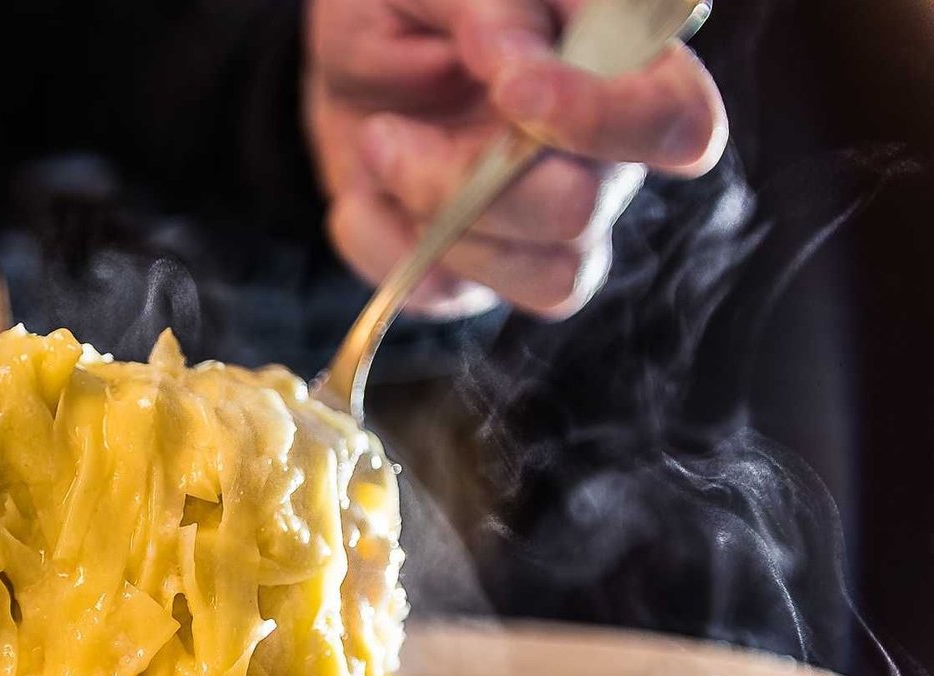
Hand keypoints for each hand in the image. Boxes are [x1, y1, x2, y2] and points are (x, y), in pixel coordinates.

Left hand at [306, 0, 726, 318]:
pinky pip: (448, 296)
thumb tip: (514, 60)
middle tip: (384, 130)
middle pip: (581, 211)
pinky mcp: (478, 276)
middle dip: (473, 179)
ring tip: (377, 145)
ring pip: (545, 280)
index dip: (604, 121)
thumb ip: (494, 7)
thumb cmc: (414, 5)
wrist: (347, 56)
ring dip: (438, 222)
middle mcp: (600, 164)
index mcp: (622, 75)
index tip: (512, 89)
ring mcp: (543, 231)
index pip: (678, 123)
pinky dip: (384, 245)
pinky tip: (362, 194)